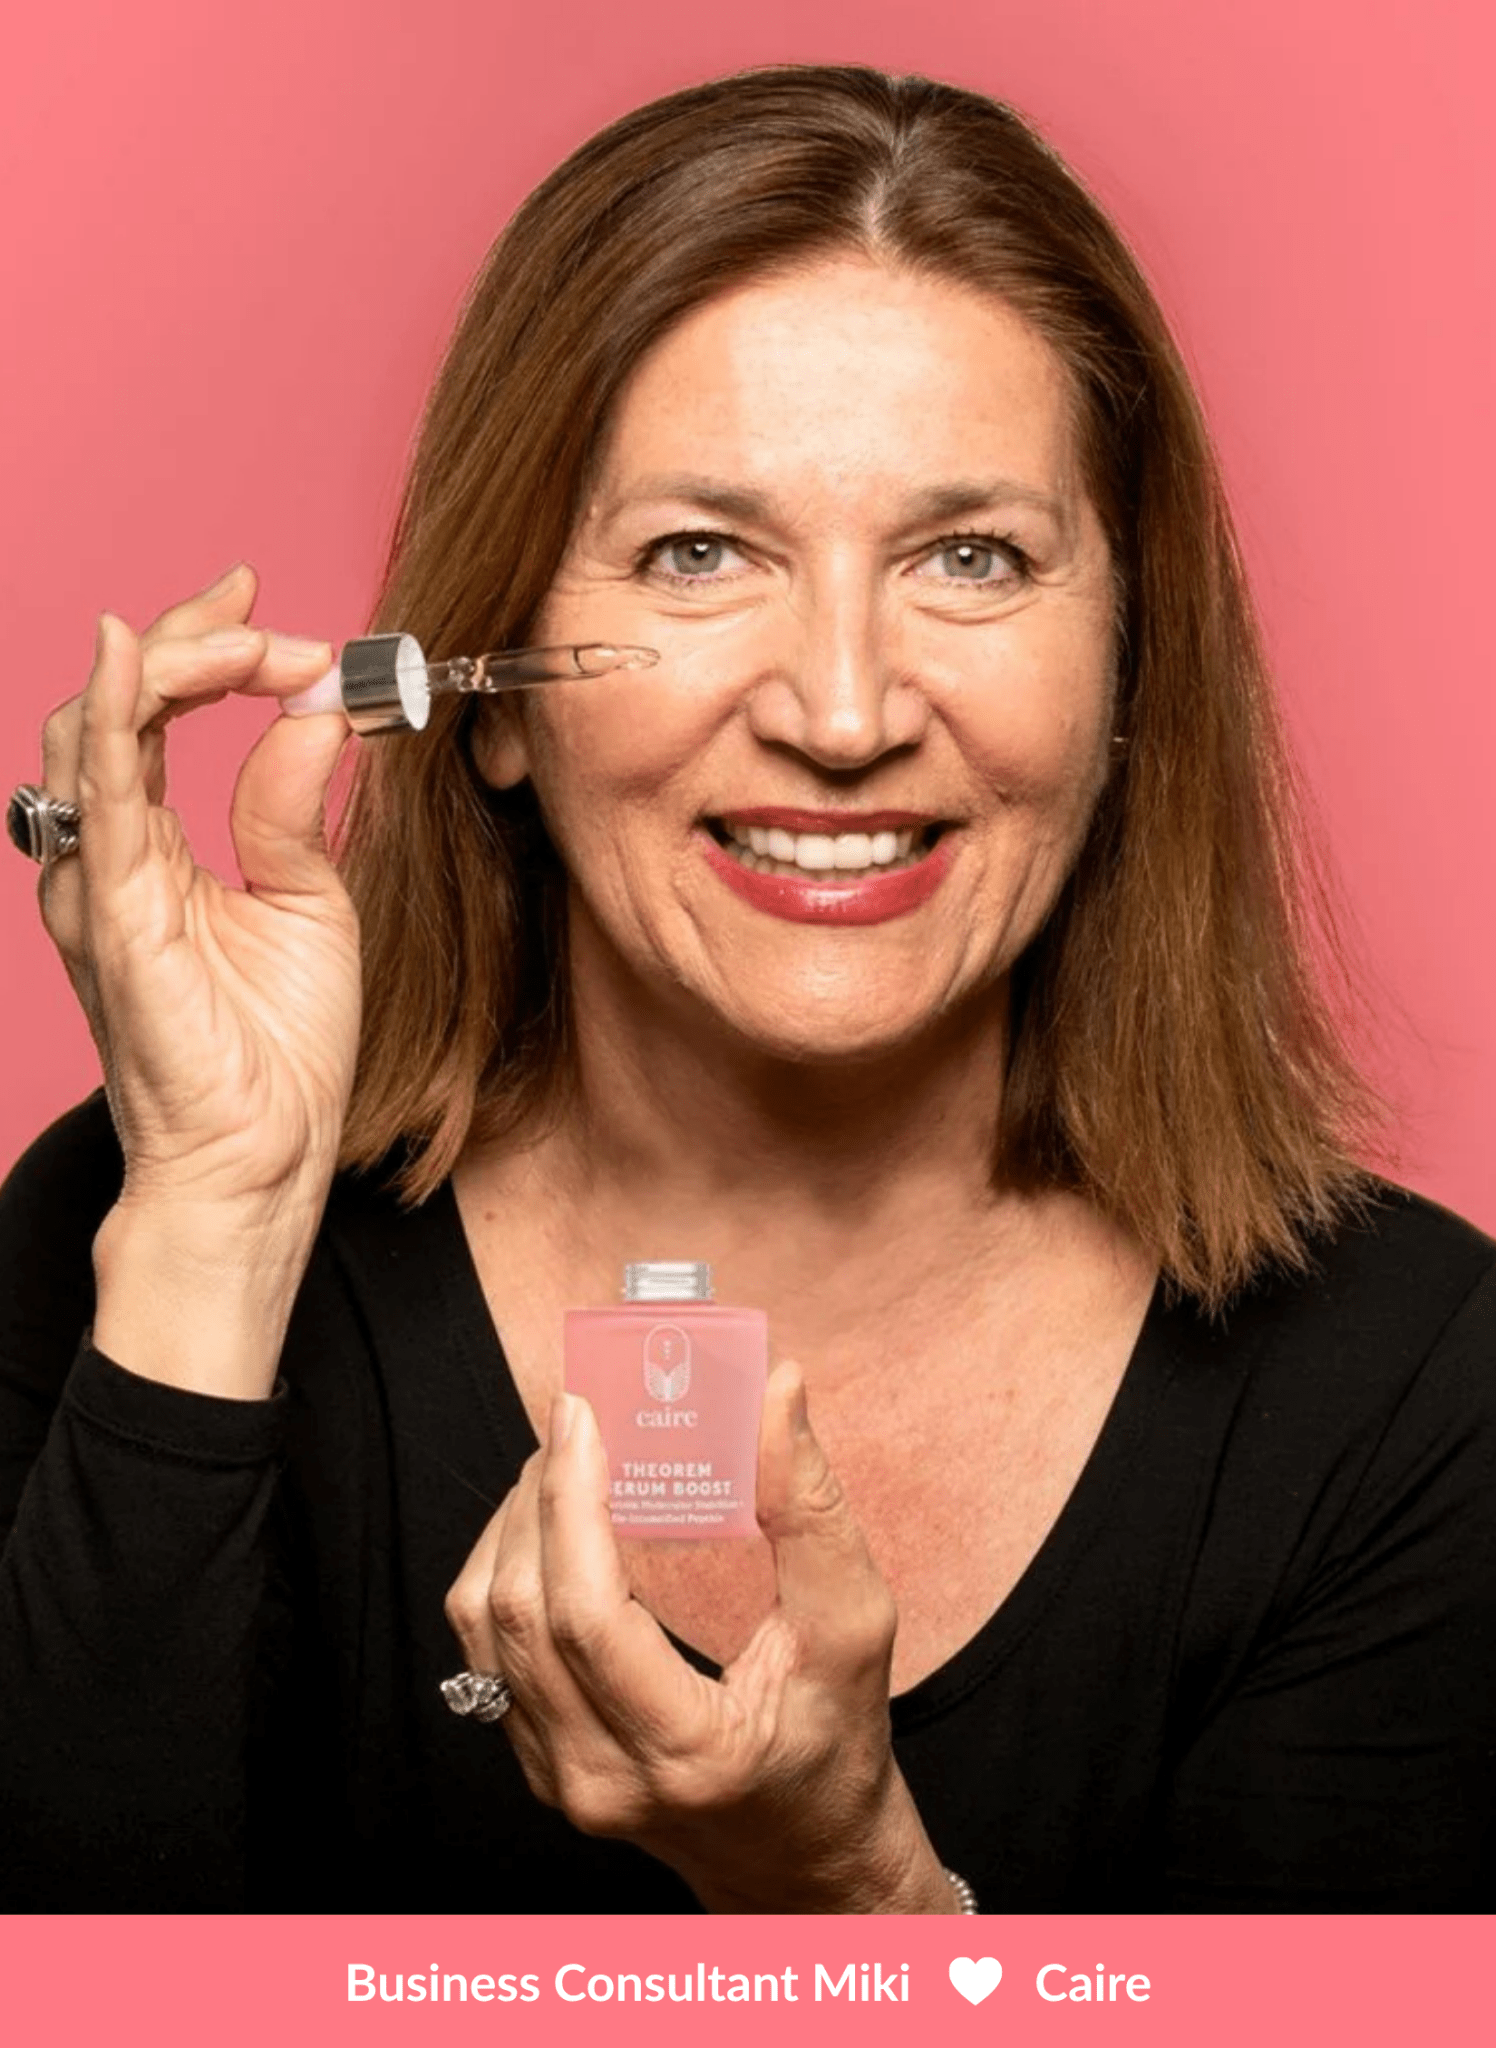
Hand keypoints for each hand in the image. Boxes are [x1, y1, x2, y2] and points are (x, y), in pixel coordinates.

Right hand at [35, 564, 360, 1388]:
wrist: (266, 1160)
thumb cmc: (279, 1052)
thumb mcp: (309, 903)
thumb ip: (293, 807)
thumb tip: (316, 713)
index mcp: (152, 853)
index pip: (158, 716)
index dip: (204, 648)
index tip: (269, 613)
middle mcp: (108, 859)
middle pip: (120, 708)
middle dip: (194, 642)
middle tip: (271, 621)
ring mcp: (99, 886)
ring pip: (99, 733)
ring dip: (174, 664)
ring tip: (246, 634)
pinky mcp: (115, 919)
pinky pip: (103, 800)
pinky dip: (118, 718)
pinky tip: (140, 656)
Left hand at [444, 1361, 957, 1913]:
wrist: (809, 1864)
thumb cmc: (840, 1746)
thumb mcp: (855, 1626)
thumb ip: (811, 1508)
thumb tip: (776, 1388)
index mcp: (686, 1751)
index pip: (586, 1616)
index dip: (571, 1502)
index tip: (582, 1415)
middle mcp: (602, 1778)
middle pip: (520, 1616)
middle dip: (538, 1496)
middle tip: (576, 1420)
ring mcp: (560, 1781)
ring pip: (485, 1633)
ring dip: (512, 1528)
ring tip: (561, 1464)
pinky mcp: (539, 1768)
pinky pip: (487, 1656)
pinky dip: (507, 1572)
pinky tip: (551, 1527)